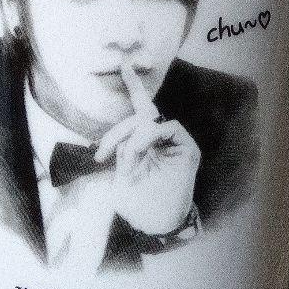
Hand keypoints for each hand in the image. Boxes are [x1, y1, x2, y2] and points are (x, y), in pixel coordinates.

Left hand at [93, 61, 200, 235]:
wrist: (157, 224)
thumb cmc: (139, 203)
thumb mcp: (122, 174)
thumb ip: (124, 151)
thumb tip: (129, 137)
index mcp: (145, 140)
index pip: (141, 108)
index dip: (135, 85)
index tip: (125, 64)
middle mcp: (161, 138)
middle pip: (138, 116)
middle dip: (115, 132)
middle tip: (101, 156)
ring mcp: (175, 142)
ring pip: (150, 121)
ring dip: (132, 139)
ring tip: (125, 161)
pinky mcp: (188, 148)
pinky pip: (166, 128)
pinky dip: (148, 137)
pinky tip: (139, 152)